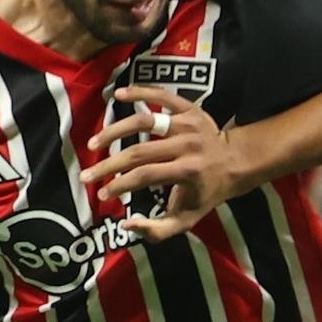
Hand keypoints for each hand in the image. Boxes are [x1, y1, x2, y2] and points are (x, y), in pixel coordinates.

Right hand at [83, 86, 239, 241]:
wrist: (234, 163)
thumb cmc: (206, 193)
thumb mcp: (188, 219)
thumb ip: (158, 230)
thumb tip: (127, 225)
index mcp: (188, 172)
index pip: (145, 176)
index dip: (120, 185)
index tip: (102, 194)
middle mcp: (187, 145)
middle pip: (139, 152)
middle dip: (109, 165)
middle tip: (87, 174)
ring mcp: (188, 123)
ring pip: (144, 121)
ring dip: (115, 131)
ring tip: (95, 143)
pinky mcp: (188, 107)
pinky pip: (161, 95)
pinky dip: (139, 92)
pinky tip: (117, 94)